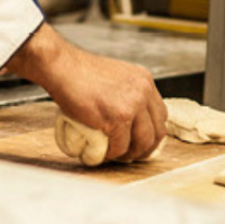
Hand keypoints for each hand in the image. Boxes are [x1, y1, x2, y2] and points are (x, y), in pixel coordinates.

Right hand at [6, 24, 165, 161]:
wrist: (63, 67)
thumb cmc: (81, 72)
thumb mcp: (116, 76)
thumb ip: (127, 92)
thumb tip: (130, 117)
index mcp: (144, 80)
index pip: (160, 114)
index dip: (152, 132)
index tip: (141, 142)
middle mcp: (143, 91)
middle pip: (157, 131)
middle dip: (146, 148)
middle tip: (130, 155)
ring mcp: (132, 105)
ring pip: (142, 142)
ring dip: (129, 155)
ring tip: (115, 156)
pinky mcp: (117, 118)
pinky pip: (120, 146)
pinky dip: (111, 155)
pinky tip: (101, 153)